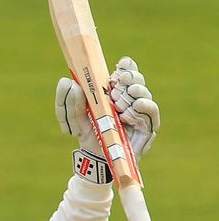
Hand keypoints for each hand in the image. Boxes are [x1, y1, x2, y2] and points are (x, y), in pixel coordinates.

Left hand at [55, 56, 159, 182]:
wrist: (93, 156)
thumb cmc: (86, 132)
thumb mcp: (72, 115)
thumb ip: (68, 99)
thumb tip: (70, 82)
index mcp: (114, 92)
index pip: (126, 73)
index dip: (127, 66)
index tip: (120, 64)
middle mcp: (129, 100)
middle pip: (138, 80)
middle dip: (130, 77)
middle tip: (117, 82)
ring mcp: (139, 114)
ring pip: (145, 95)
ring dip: (134, 93)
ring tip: (118, 101)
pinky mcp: (146, 129)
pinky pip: (151, 114)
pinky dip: (143, 108)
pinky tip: (130, 110)